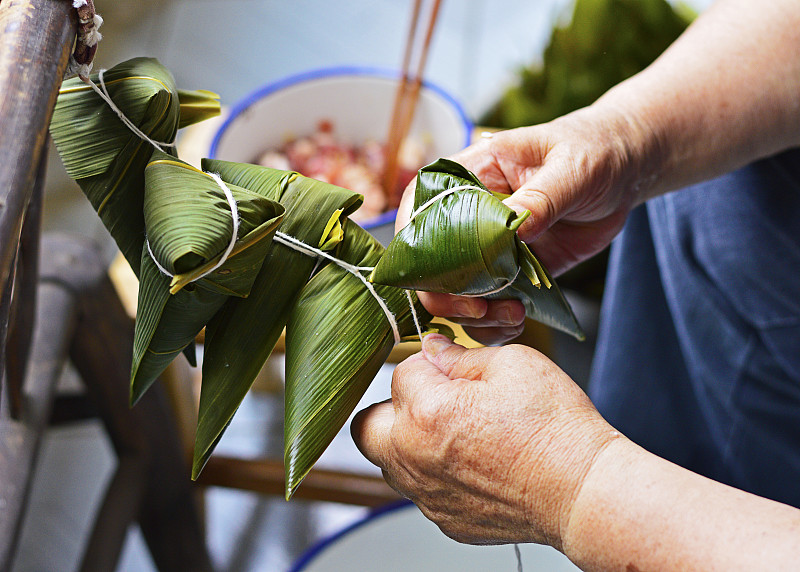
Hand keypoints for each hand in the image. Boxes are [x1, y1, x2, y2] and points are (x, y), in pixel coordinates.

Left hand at [351, 334, 618, 547]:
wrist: (583, 491)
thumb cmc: (554, 429)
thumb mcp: (513, 364)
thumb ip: (460, 356)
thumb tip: (435, 351)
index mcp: (425, 412)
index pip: (401, 372)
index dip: (430, 363)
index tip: (451, 366)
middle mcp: (414, 458)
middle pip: (368, 426)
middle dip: (392, 406)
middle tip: (427, 398)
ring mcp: (427, 495)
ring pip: (390, 463)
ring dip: (407, 441)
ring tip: (451, 430)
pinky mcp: (445, 520)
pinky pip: (420, 490)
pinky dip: (433, 473)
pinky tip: (471, 462)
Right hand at [396, 105, 650, 343]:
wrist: (621, 171)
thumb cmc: (590, 150)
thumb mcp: (570, 167)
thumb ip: (541, 197)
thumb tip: (514, 226)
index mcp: (469, 176)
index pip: (420, 209)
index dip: (414, 244)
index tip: (435, 274)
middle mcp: (468, 216)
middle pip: (429, 263)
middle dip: (445, 294)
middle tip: (478, 308)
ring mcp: (488, 249)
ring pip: (456, 293)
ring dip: (472, 316)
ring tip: (510, 316)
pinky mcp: (512, 274)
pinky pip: (490, 306)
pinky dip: (496, 325)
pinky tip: (518, 320)